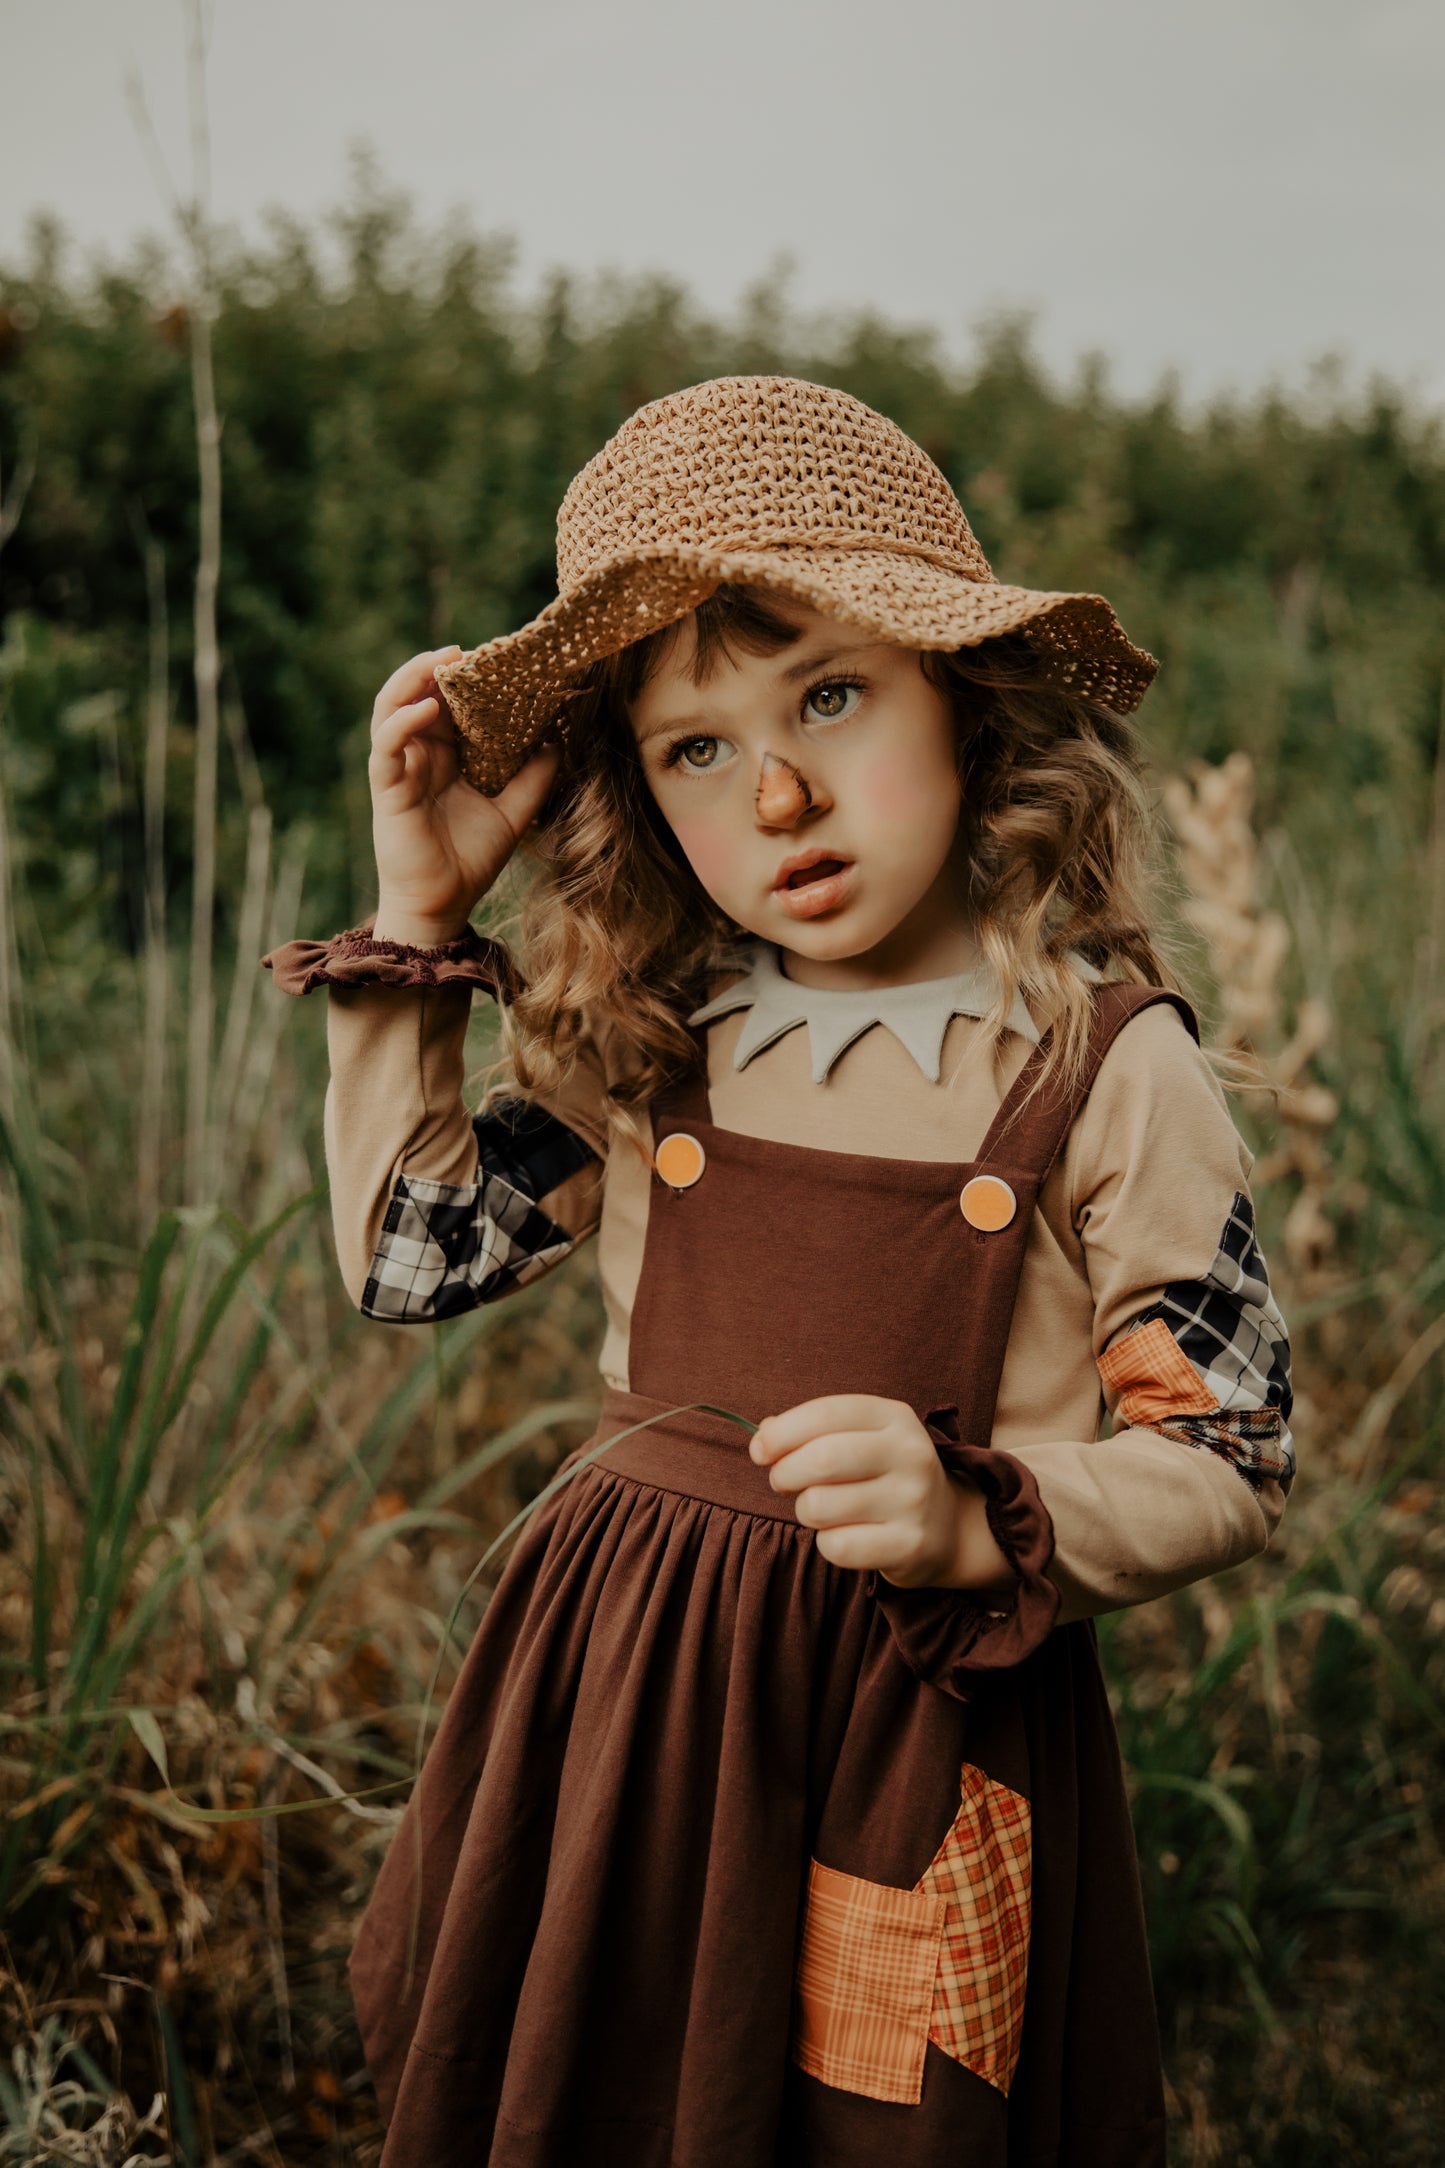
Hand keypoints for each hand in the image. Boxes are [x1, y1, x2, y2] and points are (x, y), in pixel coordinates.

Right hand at [368, 646, 560, 946]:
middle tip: (464, 650)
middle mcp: (419, 756)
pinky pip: (386, 746)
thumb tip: (560, 740)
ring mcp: (399, 769)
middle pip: (417, 695)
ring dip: (412, 680)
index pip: (449, 704)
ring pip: (392, 708)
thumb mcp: (513, 813)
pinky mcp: (387, 789)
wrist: (442, 906)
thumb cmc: (470, 862)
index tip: (494, 660)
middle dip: (436, 668)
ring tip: (440, 661)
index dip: (465, 680)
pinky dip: (402, 722)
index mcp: (445, 757)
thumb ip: (534, 778)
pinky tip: (426, 709)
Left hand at [750, 1394, 1011, 1591]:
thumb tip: (763, 1436)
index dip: (782, 1432)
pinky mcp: (909, 1545)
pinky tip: (845, 1535)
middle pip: (822, 1459)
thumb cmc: (885, 1475)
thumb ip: (813, 1430)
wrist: (949, 1527)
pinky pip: (836, 1546)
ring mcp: (914, 1501)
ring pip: (821, 1505)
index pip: (826, 1413)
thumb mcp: (862, 1437)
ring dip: (806, 1510)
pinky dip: (827, 1543)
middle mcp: (911, 1454)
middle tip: (783, 1482)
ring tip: (822, 1509)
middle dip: (785, 1473)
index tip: (760, 1451)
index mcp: (895, 1417)